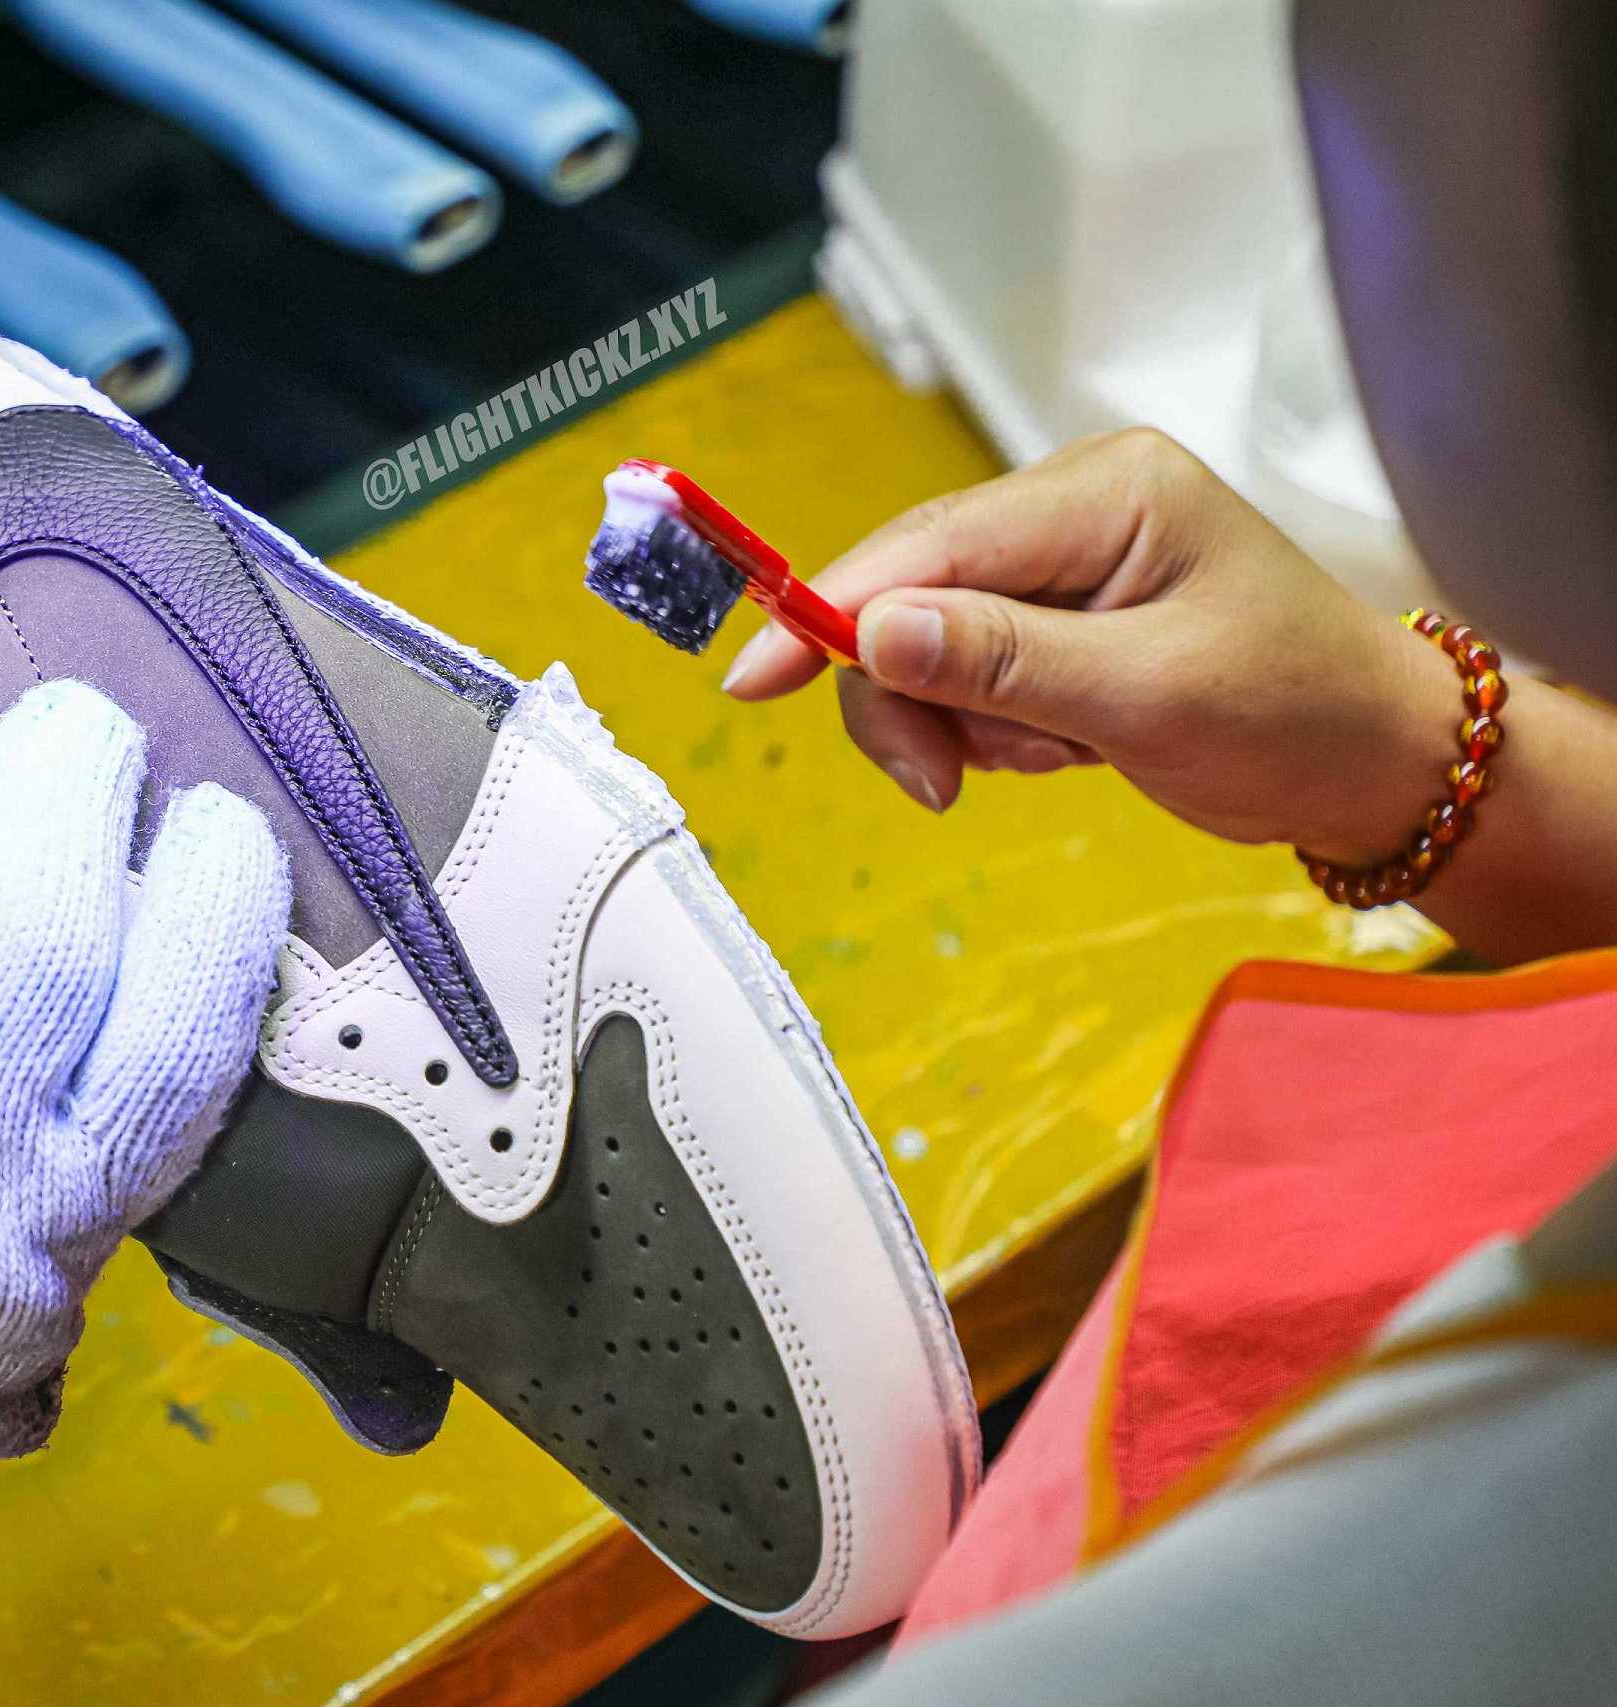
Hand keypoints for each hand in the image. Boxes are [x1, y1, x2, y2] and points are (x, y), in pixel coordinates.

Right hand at [723, 428, 1454, 862]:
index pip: (930, 545)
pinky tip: (1064, 748)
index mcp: (1109, 492)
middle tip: (940, 784)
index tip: (757, 678)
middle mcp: (1075, 511)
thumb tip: (878, 629)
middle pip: (910, 595)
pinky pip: (967, 677)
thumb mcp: (1148, 697)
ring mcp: (1064, 566)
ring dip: (962, 725)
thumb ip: (1004, 660)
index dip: (832, 611)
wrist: (1380, 766)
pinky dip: (991, 732)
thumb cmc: (1302, 714)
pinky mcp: (1058, 621)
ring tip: (1056, 757)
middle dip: (910, 697)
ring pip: (927, 647)